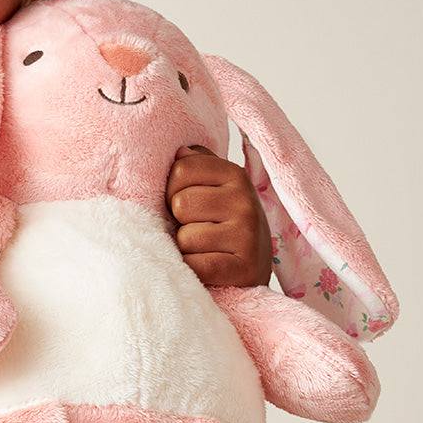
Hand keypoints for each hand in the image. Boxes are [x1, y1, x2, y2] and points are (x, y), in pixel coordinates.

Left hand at [166, 145, 271, 286]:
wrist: (250, 271)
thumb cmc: (221, 226)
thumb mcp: (213, 189)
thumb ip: (195, 166)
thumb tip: (179, 151)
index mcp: (235, 175)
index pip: (181, 169)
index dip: (172, 190)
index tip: (186, 204)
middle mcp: (246, 202)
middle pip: (181, 204)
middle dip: (179, 222)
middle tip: (197, 230)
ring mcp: (248, 236)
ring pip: (185, 237)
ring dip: (186, 249)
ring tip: (204, 250)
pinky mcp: (246, 269)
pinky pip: (195, 266)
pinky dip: (192, 270)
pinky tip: (206, 268)